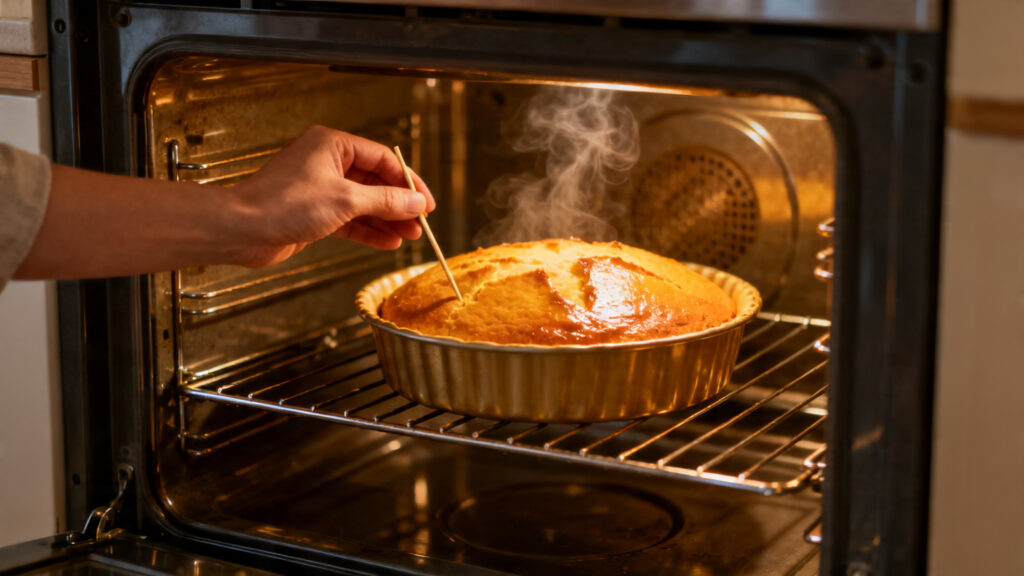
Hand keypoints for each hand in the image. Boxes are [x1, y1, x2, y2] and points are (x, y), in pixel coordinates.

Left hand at [229, 125, 435, 266]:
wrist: (241, 230)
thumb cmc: (283, 204)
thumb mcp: (346, 201)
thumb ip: (386, 201)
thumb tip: (416, 203)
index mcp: (332, 145)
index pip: (383, 159)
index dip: (408, 182)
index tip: (426, 204)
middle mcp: (326, 162)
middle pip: (375, 182)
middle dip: (399, 204)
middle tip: (420, 224)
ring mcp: (320, 188)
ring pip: (364, 202)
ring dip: (387, 220)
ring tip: (409, 236)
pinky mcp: (314, 212)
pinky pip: (350, 219)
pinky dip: (368, 230)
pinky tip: (388, 242)